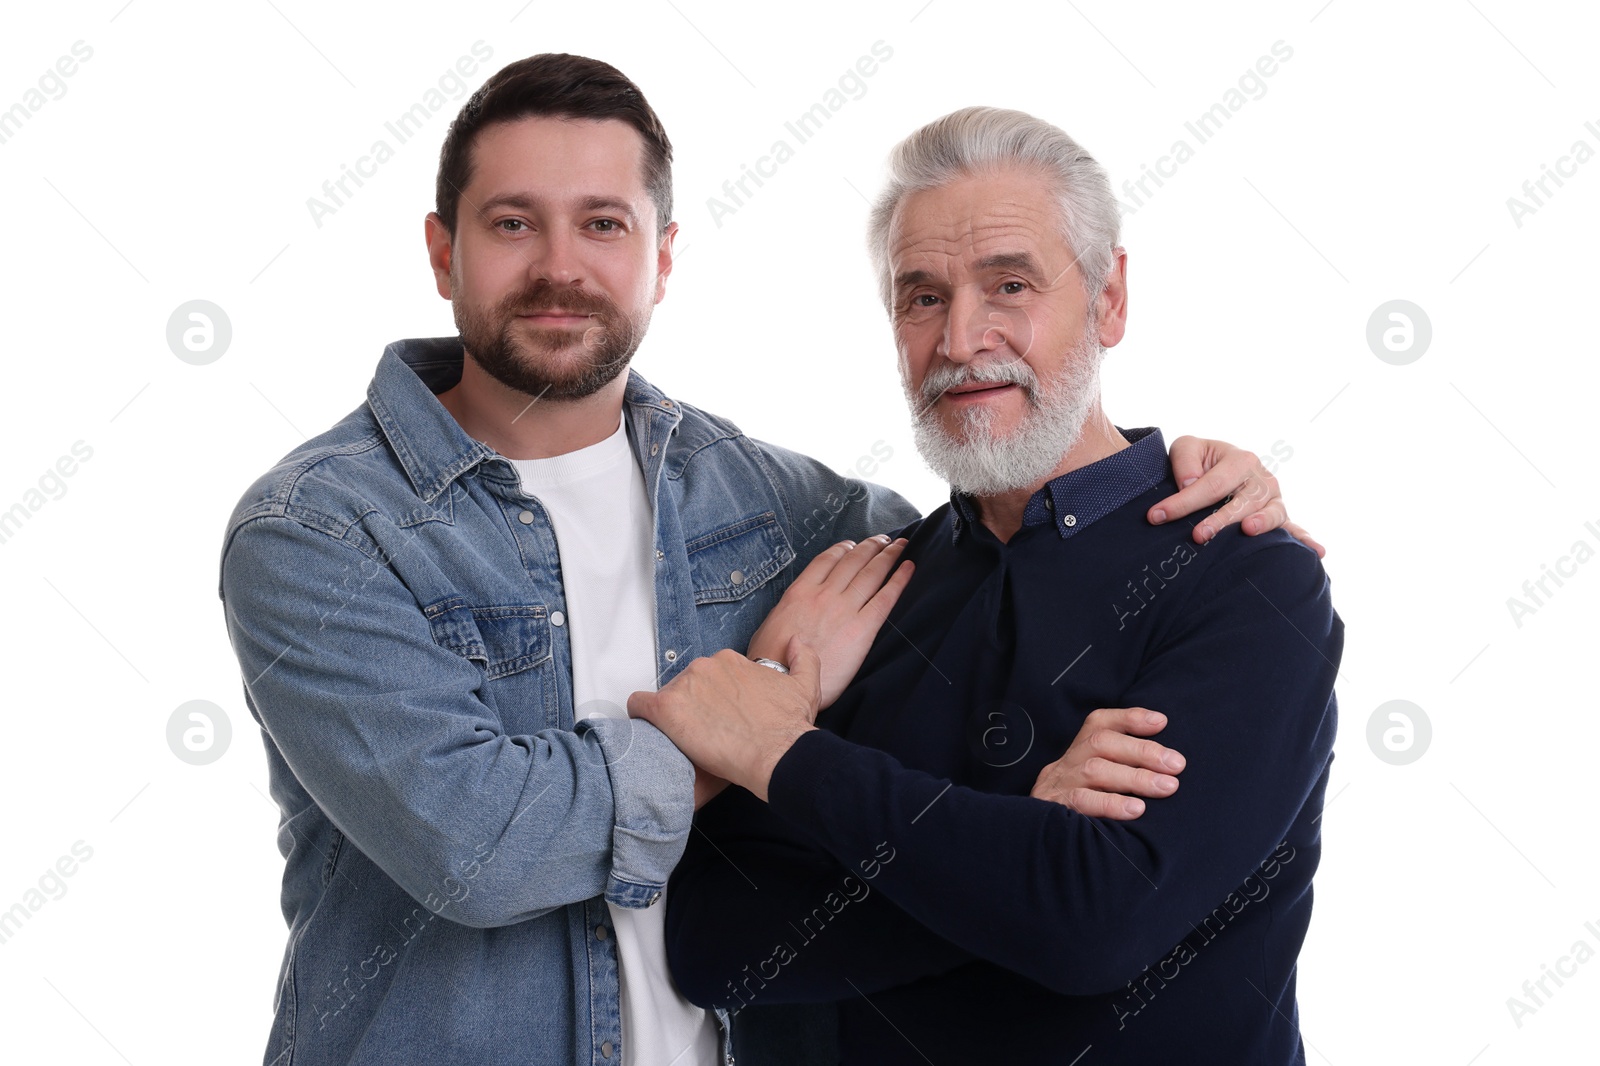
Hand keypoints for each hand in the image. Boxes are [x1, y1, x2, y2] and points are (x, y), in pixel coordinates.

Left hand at [629, 637, 822, 801]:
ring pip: (667, 698)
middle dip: (693, 706)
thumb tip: (795, 642)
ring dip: (673, 716)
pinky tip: (649, 730)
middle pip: (686, 685)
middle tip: (704, 731)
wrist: (778, 754)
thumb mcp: (806, 685)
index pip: (709, 675)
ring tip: (685, 740)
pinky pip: (640, 705)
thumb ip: (803, 657)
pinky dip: (641, 715)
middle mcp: (706, 666)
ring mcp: (685, 686)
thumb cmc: (789, 727)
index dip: (712, 698)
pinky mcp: (668, 709)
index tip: (719, 716)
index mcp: (731, 660)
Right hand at [747, 536, 913, 707]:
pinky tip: (909, 568)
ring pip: (871, 573)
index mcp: (800, 592)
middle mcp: (824, 595)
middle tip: (883, 540)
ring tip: (899, 546)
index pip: (826, 560)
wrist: (781, 682)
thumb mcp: (770, 626)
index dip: (843, 549)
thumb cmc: (769, 662)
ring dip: (887, 555)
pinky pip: (886, 598)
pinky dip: (899, 580)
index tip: (853, 545)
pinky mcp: (862, 629)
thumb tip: (796, 611)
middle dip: (870, 547)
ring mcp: (844, 610)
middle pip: (853, 561)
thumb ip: (789, 610)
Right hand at [1030, 707, 1185, 818]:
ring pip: (1094, 769)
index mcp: (1078, 752)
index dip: (1130, 718)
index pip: (1099, 723)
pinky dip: (1112, 803)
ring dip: (1135, 777)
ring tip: (1167, 787)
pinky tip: (1136, 810)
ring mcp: (1058, 785)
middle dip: (1144, 751)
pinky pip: (1082, 801)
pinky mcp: (1054, 809)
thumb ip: (1125, 769)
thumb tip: (1169, 764)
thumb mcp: (1100, 784)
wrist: (1034, 844)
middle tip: (1176, 765)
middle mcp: (1067, 764)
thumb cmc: (1085, 812)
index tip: (1162, 723)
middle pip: (1101, 742)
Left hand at [1150, 436, 1324, 557]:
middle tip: (1199, 536)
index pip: (1211, 484)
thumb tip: (1191, 483)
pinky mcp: (1276, 517)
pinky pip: (1293, 529)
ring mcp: (1273, 500)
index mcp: (1240, 459)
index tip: (1156, 516)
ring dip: (1261, 525)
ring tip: (1248, 531)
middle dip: (1220, 519)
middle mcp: (1262, 479)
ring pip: (1270, 515)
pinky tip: (1318, 552)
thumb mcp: (1186, 449)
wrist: (1214, 468)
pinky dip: (1306, 540)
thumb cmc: (1199, 461)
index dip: (1183, 502)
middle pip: (1243, 502)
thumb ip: (1185, 461)